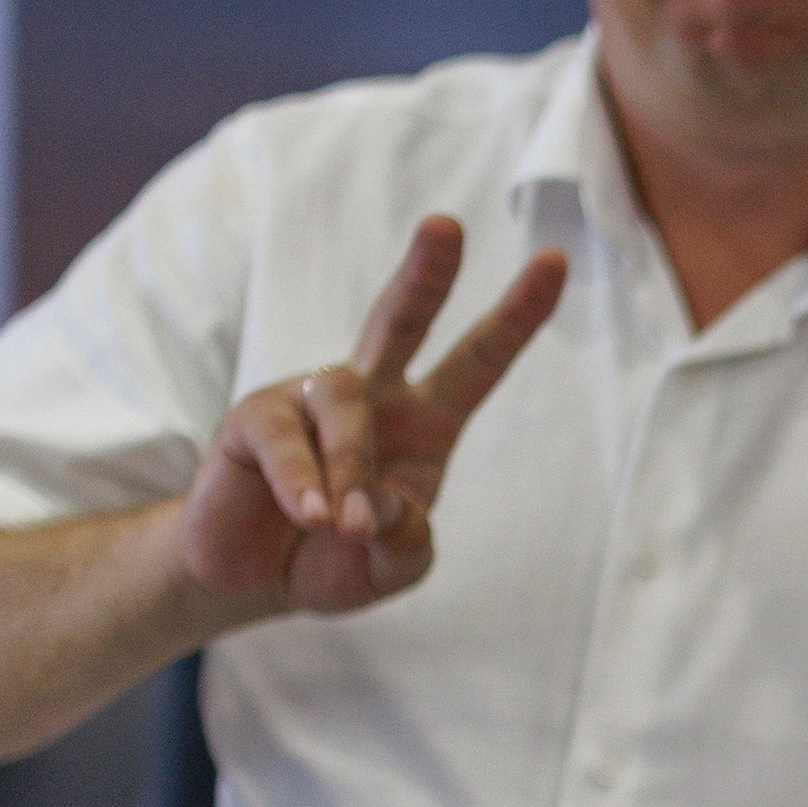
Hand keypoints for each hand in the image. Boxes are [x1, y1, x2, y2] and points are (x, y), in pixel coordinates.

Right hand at [174, 217, 567, 618]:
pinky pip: (286, 436)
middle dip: (425, 273)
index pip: (478, 362)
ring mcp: (308, 399)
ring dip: (352, 463)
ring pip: (344, 398)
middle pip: (402, 319)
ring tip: (344, 524)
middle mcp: (371, 396)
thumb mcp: (392, 566)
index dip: (516, 316)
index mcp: (425, 423)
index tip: (554, 260)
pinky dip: (304, 481)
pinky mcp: (255, 418)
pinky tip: (312, 516)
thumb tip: (379, 504)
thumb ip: (406, 543)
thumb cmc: (334, 560)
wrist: (252, 580)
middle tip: (446, 226)